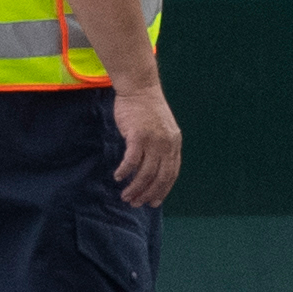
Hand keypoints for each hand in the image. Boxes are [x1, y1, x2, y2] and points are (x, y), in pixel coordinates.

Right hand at [108, 81, 184, 208]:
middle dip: (148, 194)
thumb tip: (151, 169)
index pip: (171, 173)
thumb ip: (160, 147)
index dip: (163, 190)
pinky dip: (125, 171)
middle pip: (159, 177)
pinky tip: (118, 177)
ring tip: (126, 195)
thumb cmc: (146, 109)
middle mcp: (166, 144)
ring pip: (145, 172)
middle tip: (136, 203)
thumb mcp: (162, 129)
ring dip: (135, 187)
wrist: (139, 88)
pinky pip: (131, 160)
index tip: (154, 202)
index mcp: (174, 143)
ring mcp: (153, 140)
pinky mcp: (138, 135)